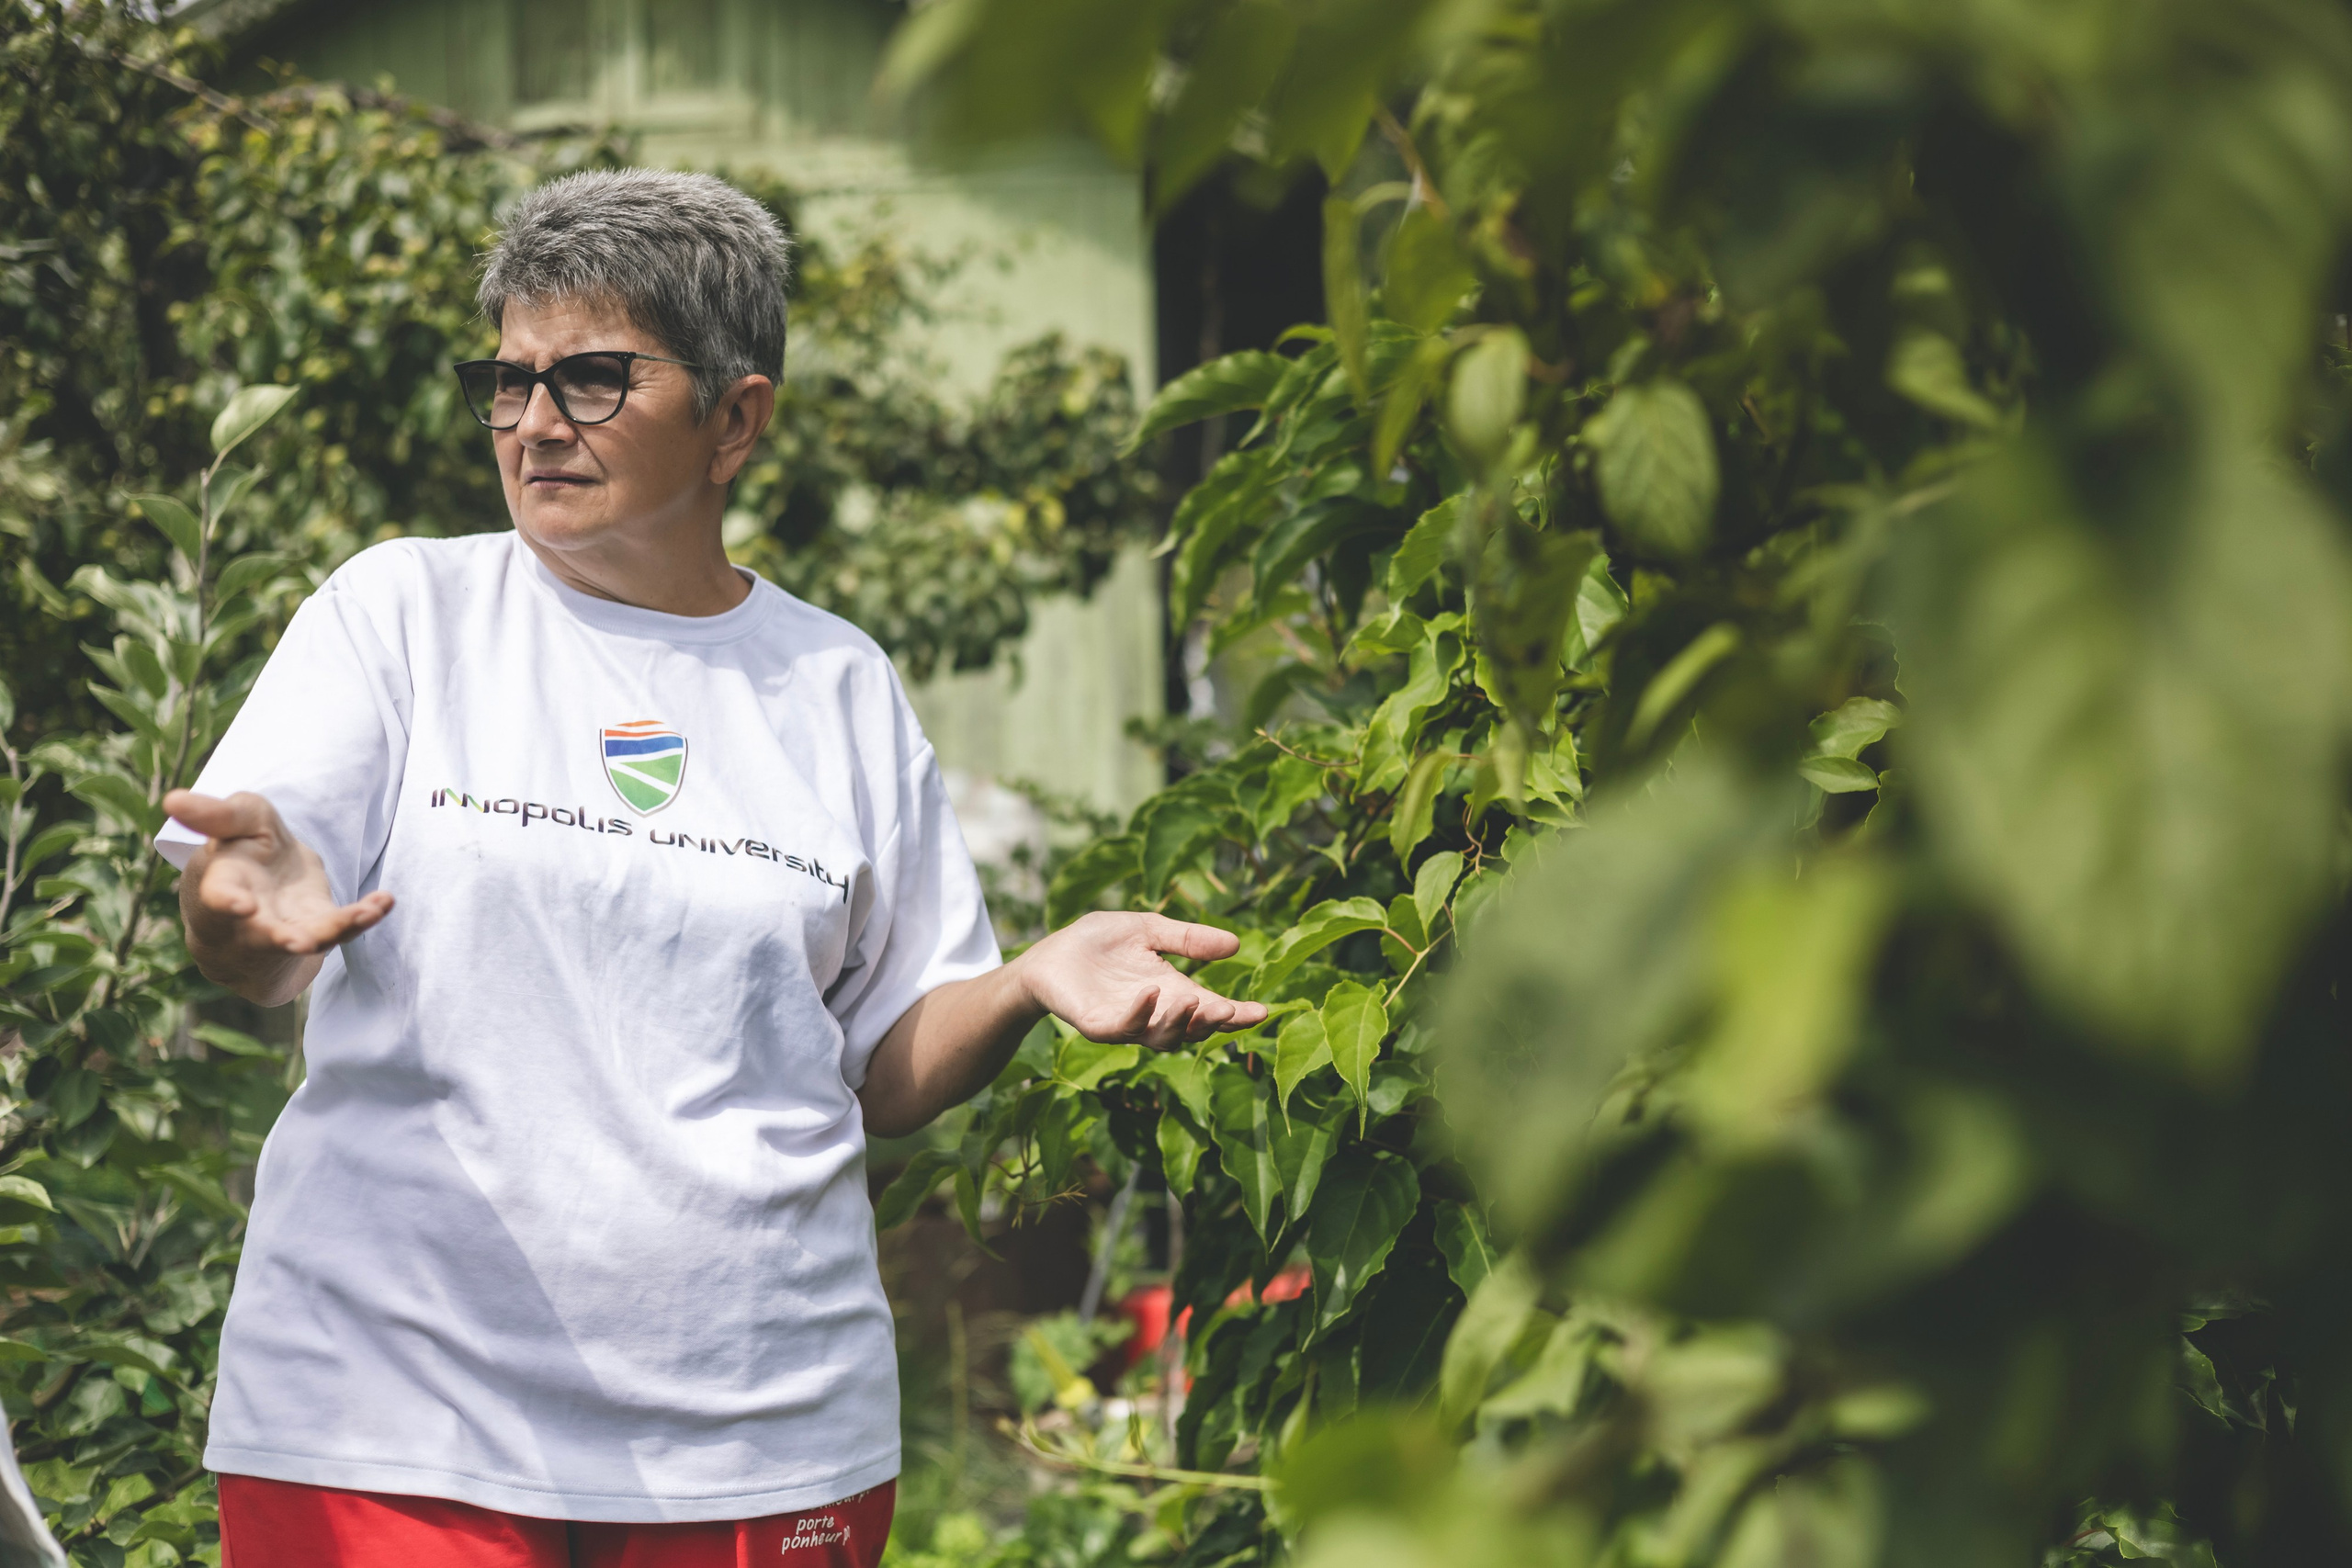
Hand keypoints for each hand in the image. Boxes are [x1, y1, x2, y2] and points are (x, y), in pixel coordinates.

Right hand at [165, 790, 391, 1004]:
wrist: (266, 888)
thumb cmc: (243, 852)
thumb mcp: (235, 822)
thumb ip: (215, 815)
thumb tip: (172, 800)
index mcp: (218, 887)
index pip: (217, 898)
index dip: (227, 901)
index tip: (238, 904)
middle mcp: (248, 921)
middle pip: (259, 934)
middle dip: (276, 937)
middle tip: (297, 940)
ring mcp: (284, 932)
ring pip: (305, 940)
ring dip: (331, 933)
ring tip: (362, 916)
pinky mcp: (318, 933)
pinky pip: (339, 931)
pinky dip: (363, 917)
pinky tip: (384, 901)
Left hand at [1011, 911, 1269, 1049]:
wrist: (1049, 953)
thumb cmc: (1098, 942)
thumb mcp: (1148, 930)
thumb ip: (1187, 939)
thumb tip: (1236, 944)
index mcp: (1173, 993)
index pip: (1211, 1010)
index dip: (1237, 1016)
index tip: (1262, 1011)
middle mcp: (1155, 1015)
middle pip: (1192, 1031)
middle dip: (1212, 1023)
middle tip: (1229, 1009)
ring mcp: (1126, 1024)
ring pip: (1162, 1038)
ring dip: (1181, 1022)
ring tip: (1194, 999)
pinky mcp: (1097, 1026)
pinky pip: (1123, 1028)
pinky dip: (1140, 1013)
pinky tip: (1151, 991)